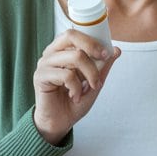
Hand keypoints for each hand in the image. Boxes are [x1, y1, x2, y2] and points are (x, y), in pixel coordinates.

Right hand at [32, 30, 120, 144]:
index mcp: (62, 50)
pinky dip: (76, 87)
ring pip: (74, 56)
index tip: (107, 53)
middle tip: (103, 60)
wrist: (59, 122)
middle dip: (92, 47)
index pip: (75, 33)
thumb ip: (102, 67)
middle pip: (71, 36)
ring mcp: (44, 64)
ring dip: (89, 74)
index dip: (93, 40)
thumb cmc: (73, 102)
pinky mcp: (40, 76)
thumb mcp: (93, 83)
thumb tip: (116, 50)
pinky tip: (74, 96)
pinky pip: (66, 74)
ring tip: (89, 88)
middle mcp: (51, 53)